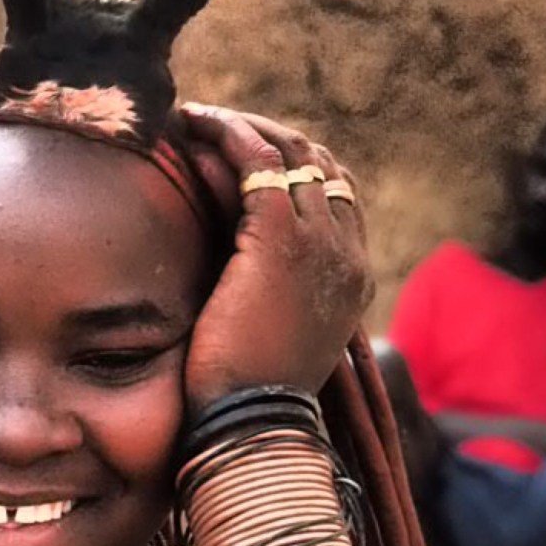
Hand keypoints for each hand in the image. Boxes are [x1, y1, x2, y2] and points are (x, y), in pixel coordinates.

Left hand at [176, 103, 372, 414]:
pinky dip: (226, 135)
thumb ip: (265, 298)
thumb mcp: (269, 342)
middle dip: (266, 135)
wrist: (252, 426)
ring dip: (240, 127)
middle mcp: (348, 254)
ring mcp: (322, 242)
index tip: (242, 156)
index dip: (291, 165)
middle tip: (213, 125)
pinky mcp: (282, 237)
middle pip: (318, 163)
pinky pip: (257, 161)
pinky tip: (192, 127)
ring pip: (289, 152)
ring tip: (195, 118)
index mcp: (353, 281)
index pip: (336, 195)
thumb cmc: (246, 401)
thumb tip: (228, 270)